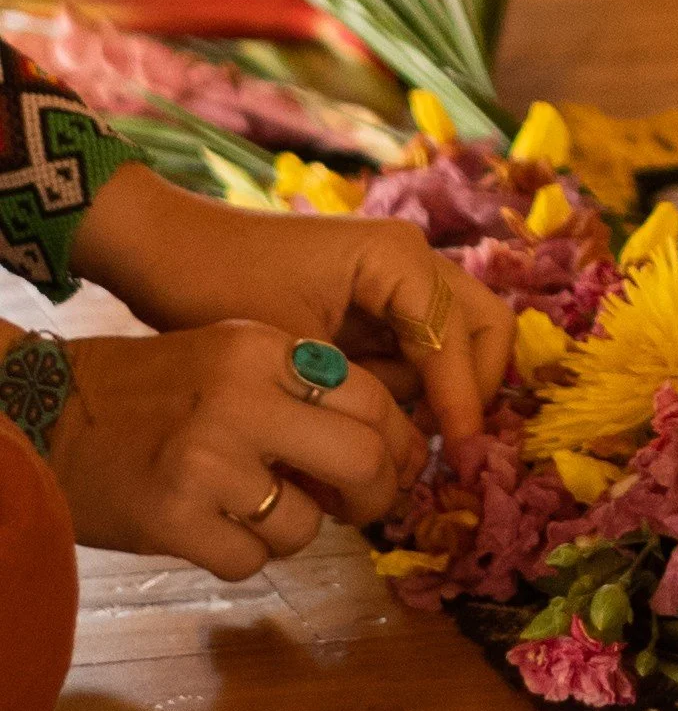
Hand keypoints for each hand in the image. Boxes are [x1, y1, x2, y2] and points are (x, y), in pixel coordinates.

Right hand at [46, 322, 424, 579]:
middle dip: (376, 495)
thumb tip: (392, 446)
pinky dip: (240, 554)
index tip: (395, 465)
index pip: (372, 400)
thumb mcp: (229, 358)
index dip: (398, 443)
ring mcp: (205, 461)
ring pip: (307, 524)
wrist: (42, 414)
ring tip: (252, 509)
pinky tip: (210, 528)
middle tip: (358, 507)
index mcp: (260, 350)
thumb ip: (302, 390)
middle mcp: (239, 399)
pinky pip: (253, 560)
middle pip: (364, 459)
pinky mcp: (174, 518)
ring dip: (293, 530)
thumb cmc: (150, 392)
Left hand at [73, 165, 512, 441]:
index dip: (463, 404)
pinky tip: (370, 419)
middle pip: (485, 329)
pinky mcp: (379, 299)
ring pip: (459, 342)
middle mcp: (414, 259)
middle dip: (471, 391)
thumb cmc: (217, 287)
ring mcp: (399, 277)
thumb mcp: (296, 353)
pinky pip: (421, 348)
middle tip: (444, 446)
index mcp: (399, 258)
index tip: (460, 462)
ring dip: (440, 392)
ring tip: (393, 439)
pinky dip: (411, 387)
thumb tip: (417, 457)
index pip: (459, 339)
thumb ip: (366, 399)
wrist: (160, 248)